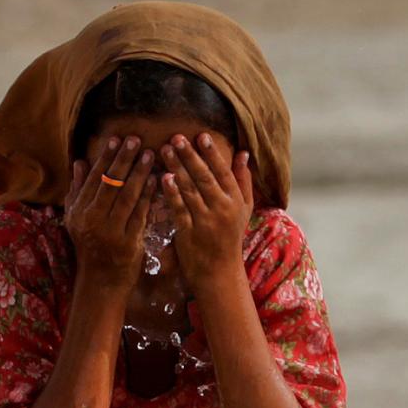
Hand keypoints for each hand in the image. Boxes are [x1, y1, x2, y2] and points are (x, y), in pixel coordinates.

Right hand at [64, 134, 156, 287]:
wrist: (100, 280)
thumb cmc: (90, 245)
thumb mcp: (76, 219)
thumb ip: (78, 190)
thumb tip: (79, 163)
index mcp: (79, 211)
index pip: (94, 179)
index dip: (106, 158)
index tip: (117, 139)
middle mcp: (92, 220)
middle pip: (111, 184)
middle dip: (124, 160)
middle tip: (136, 140)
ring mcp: (111, 232)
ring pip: (127, 196)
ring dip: (140, 173)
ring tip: (150, 154)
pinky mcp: (128, 242)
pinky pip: (140, 214)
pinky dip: (149, 196)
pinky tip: (157, 180)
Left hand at [158, 133, 254, 291]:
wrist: (219, 271)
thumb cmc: (230, 237)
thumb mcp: (243, 209)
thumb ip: (243, 180)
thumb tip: (243, 153)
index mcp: (234, 200)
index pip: (223, 172)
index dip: (212, 153)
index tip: (201, 135)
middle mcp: (221, 208)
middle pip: (204, 177)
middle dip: (190, 156)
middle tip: (176, 137)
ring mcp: (205, 221)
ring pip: (190, 190)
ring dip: (177, 168)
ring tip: (165, 150)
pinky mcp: (188, 232)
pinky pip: (179, 209)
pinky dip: (172, 193)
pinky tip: (164, 178)